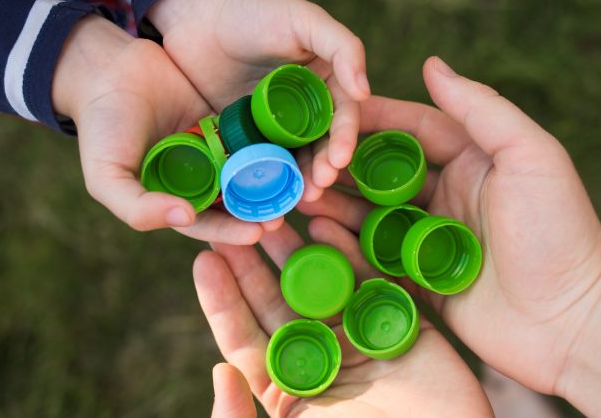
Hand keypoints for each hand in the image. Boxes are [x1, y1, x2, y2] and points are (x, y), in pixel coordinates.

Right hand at [52, 15, 277, 243]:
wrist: (109, 69)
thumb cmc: (103, 127)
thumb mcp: (106, 175)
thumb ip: (137, 206)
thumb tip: (184, 218)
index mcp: (173, 199)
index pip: (207, 223)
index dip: (231, 231)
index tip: (257, 233)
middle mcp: (199, 179)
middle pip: (236, 200)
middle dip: (260, 210)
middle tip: (286, 213)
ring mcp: (216, 150)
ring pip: (249, 170)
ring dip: (272, 180)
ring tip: (298, 186)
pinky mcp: (229, 121)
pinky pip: (254, 135)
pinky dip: (272, 144)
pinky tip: (294, 147)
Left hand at [148, 0, 369, 200]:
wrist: (196, 15)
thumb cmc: (254, 11)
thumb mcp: (303, 19)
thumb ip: (341, 46)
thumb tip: (366, 91)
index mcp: (327, 82)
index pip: (343, 116)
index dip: (344, 139)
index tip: (338, 160)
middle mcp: (305, 108)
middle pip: (320, 145)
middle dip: (321, 168)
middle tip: (317, 188)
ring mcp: (274, 126)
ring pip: (292, 159)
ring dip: (297, 181)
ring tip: (296, 199)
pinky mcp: (244, 137)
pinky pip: (257, 162)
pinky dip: (263, 179)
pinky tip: (263, 195)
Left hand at [193, 223, 491, 416]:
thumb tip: (219, 371)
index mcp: (287, 386)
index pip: (244, 337)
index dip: (223, 300)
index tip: (203, 261)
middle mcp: (318, 355)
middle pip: (277, 300)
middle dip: (254, 262)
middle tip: (234, 223)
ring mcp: (357, 335)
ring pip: (318, 282)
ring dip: (295, 248)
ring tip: (272, 213)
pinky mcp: (396, 320)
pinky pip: (368, 278)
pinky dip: (348, 251)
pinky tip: (323, 225)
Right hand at [296, 56, 600, 393]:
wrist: (576, 321)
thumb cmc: (559, 231)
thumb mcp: (530, 156)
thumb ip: (481, 108)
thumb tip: (432, 63)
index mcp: (474, 160)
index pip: (413, 128)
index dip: (372, 119)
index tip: (330, 114)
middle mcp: (450, 196)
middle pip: (385, 172)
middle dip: (346, 165)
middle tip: (307, 163)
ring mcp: (433, 240)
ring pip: (375, 215)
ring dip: (340, 205)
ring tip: (304, 197)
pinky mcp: (424, 282)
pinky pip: (377, 260)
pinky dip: (349, 247)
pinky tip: (321, 235)